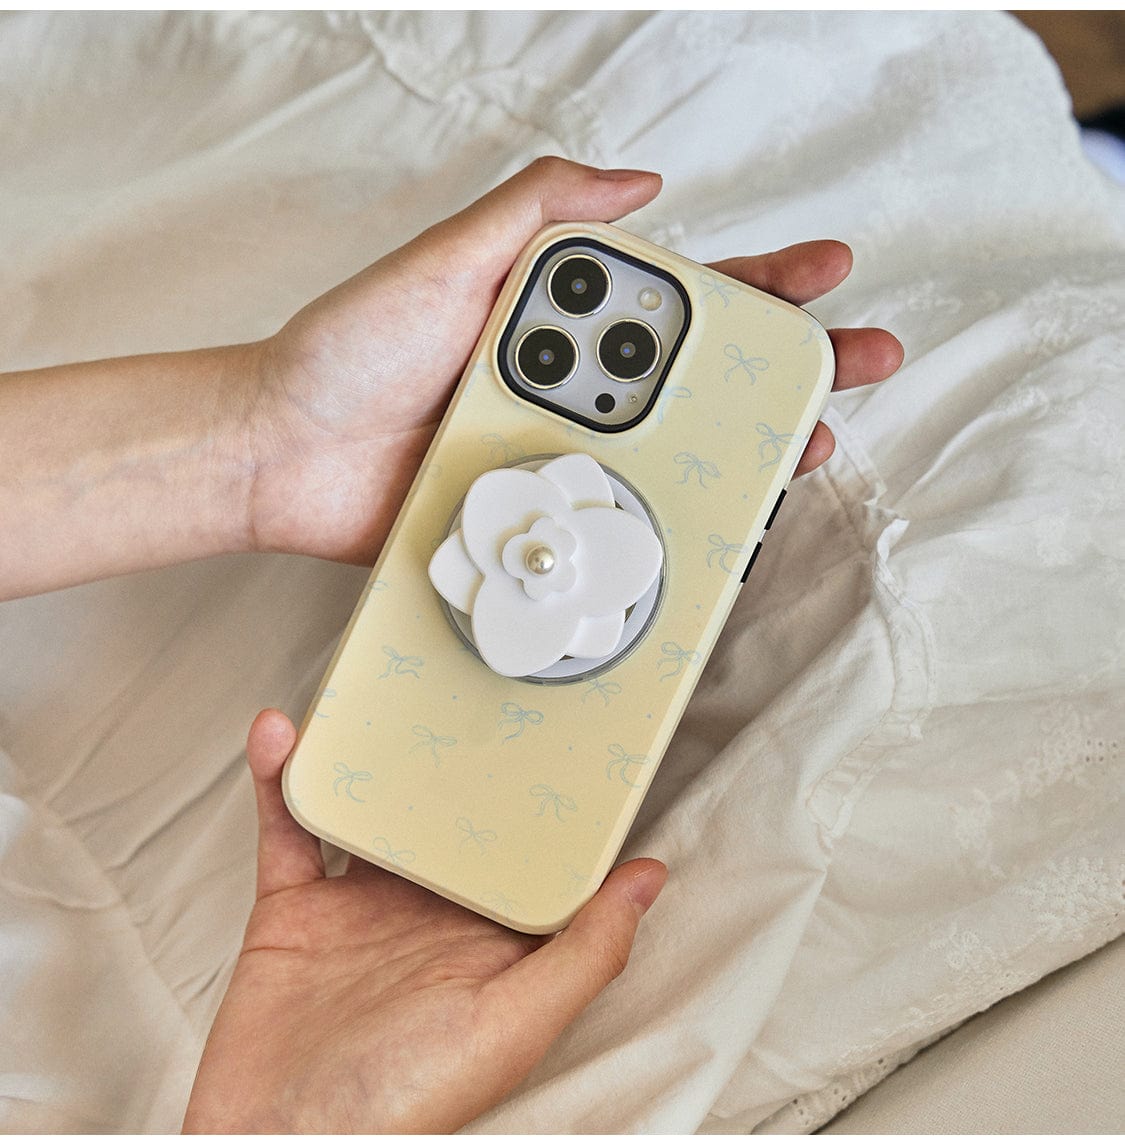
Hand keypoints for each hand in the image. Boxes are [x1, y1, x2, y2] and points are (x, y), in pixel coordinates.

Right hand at [181, 709, 666, 1133]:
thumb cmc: (400, 1107)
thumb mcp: (513, 1024)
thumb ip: (583, 952)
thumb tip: (652, 879)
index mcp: (488, 937)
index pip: (523, 849)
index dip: (536, 793)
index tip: (549, 728)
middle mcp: (427, 915)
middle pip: (443, 816)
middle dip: (447, 756)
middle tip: (452, 682)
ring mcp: (360, 909)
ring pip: (368, 808)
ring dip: (364, 754)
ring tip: (368, 695)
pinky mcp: (295, 910)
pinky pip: (289, 828)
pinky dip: (280, 781)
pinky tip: (283, 737)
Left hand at [245, 156, 902, 564]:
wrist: (279, 456)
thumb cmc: (345, 353)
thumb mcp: (441, 262)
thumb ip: (531, 213)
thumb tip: (637, 182)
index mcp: (556, 317)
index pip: (677, 297)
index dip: (757, 285)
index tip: (825, 274)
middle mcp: (568, 386)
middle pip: (697, 377)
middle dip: (786, 367)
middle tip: (860, 364)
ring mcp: (556, 452)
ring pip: (671, 450)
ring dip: (746, 447)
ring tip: (807, 444)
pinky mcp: (532, 511)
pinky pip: (617, 514)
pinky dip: (672, 516)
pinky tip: (719, 517)